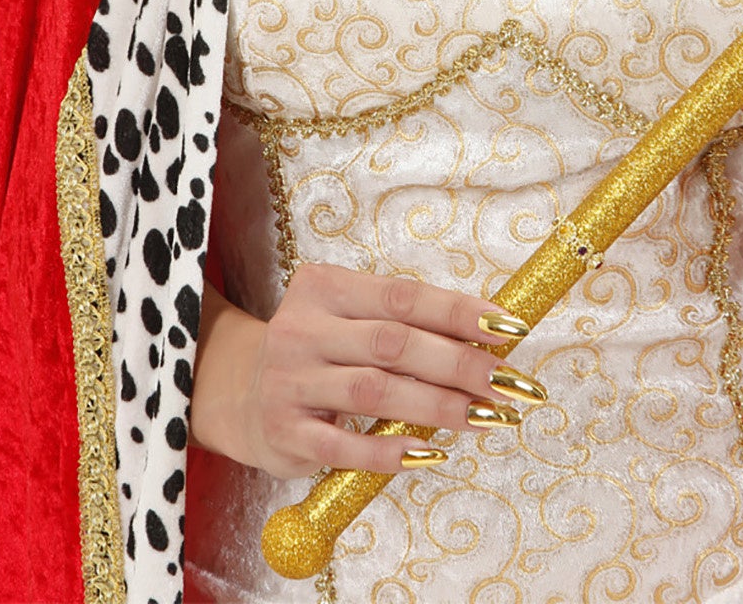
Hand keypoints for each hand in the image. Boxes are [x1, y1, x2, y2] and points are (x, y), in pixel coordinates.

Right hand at [190, 264, 537, 476]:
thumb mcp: (347, 319)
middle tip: (506, 384)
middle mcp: (304, 329)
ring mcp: (290, 381)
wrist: (233, 391)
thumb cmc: (316, 351)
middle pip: (395, 343)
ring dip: (436, 407)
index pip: (404, 296)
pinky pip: (343, 446)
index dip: (459, 311)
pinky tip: (428, 454)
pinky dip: (388, 452)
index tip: (508, 329)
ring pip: (374, 392)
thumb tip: (486, 337)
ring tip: (482, 417)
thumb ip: (401, 324)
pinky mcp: (284, 431)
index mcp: (326, 288)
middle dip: (459, 364)